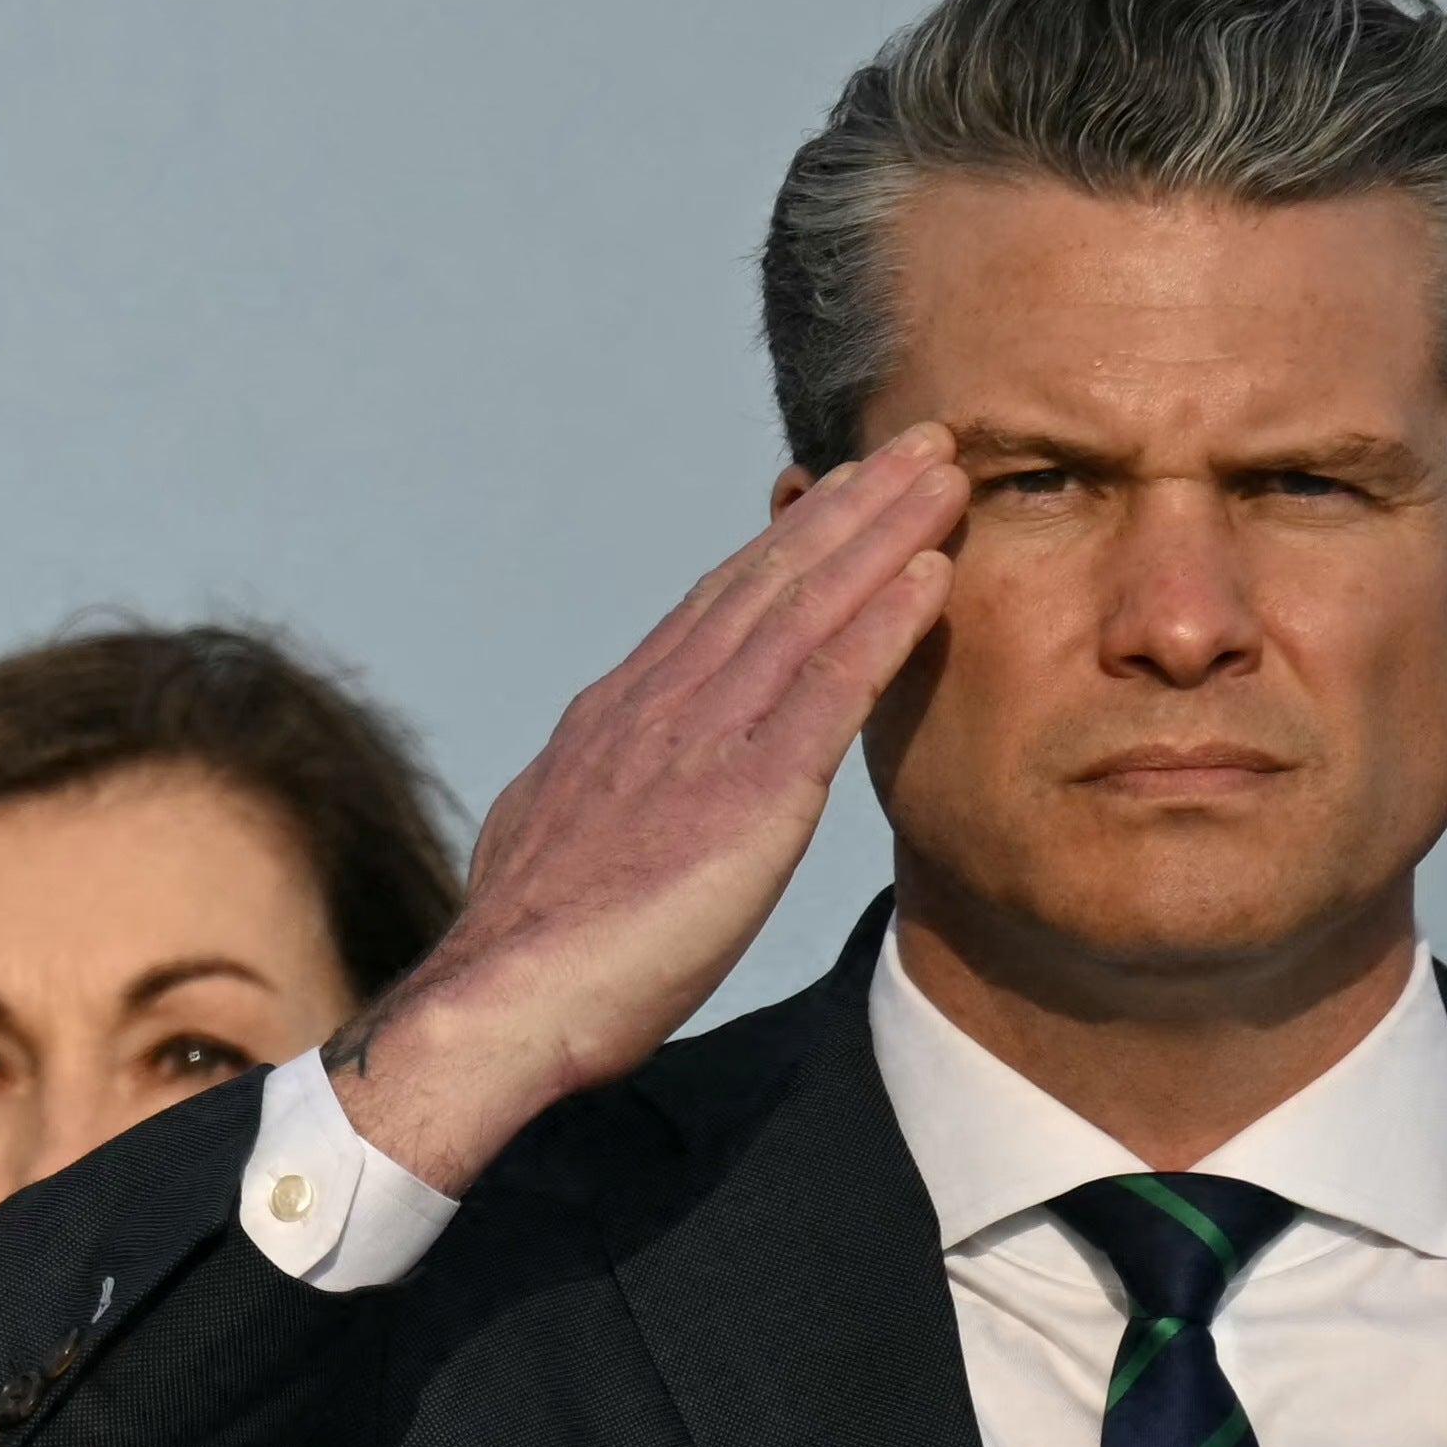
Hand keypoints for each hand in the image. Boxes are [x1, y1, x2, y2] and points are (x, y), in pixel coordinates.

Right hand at [316, 434, 967, 1197]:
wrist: (501, 1002)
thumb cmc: (528, 955)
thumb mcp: (550, 841)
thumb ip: (588, 796)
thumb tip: (585, 787)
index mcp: (617, 717)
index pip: (714, 606)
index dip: (786, 542)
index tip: (840, 493)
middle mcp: (659, 706)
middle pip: (768, 579)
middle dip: (847, 506)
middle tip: (917, 444)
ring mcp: (701, 742)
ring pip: (805, 609)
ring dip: (882, 534)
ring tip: (946, 474)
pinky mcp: (747, 794)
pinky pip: (828, 689)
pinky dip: (883, 623)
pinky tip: (933, 575)